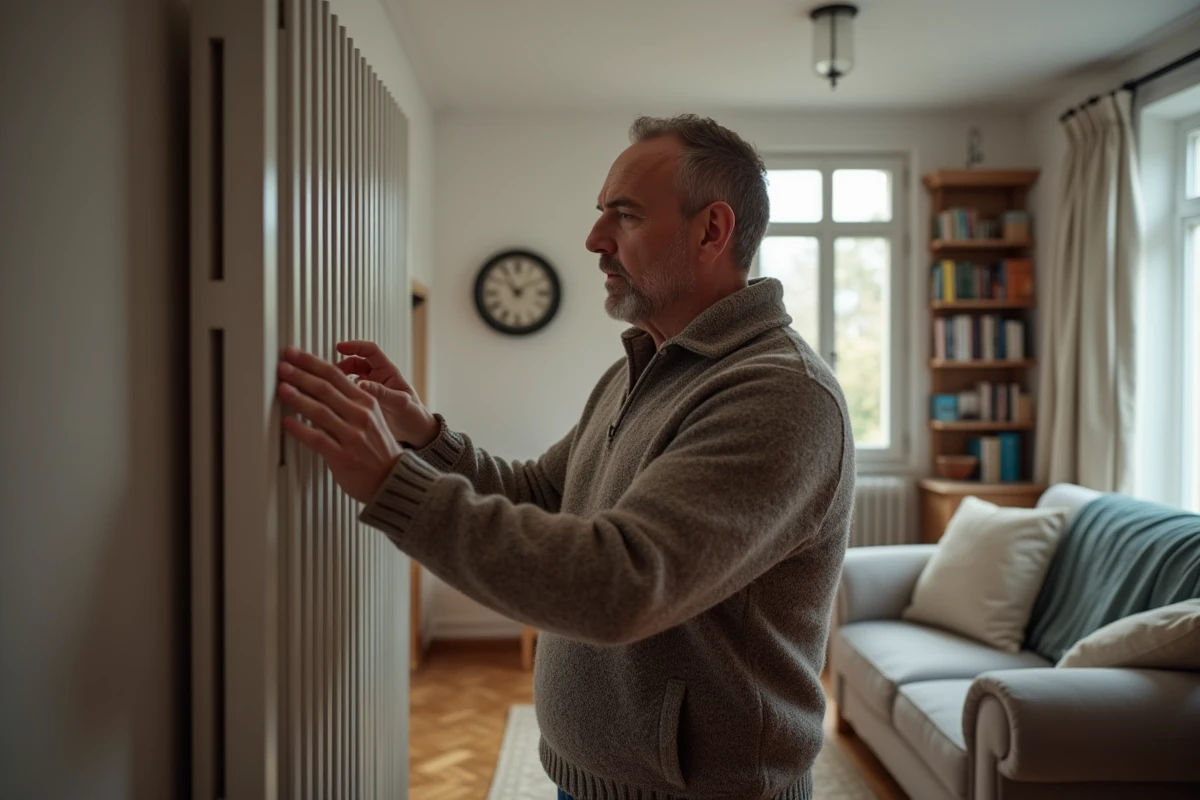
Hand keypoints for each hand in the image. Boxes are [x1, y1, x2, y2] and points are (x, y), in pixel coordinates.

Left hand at [277, 346, 403, 503]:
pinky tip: (288, 422)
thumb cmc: (378, 450)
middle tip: (283, 366)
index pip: (336, 375)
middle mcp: (360, 416)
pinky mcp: (343, 457)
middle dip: (300, 374)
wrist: (393, 480)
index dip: (312, 362)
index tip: (295, 354)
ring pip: (320, 411)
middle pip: (325, 388)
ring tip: (282, 388)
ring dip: (297, 397)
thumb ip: (349, 402)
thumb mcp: (371, 418)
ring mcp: (352, 436)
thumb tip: (320, 387)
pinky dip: (300, 429)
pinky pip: (317, 439)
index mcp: (367, 402)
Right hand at [335, 340, 438, 448]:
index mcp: (388, 372)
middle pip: (354, 362)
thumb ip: (381, 393)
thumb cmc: (414, 415)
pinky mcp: (364, 402)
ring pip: (349, 378)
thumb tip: (359, 384)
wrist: (415, 434)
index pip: (370, 351)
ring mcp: (370, 390)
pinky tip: (335, 401)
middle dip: (341, 365)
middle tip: (330, 375)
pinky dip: (341, 393)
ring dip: (340, 380)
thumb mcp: (400, 403)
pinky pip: (349, 393)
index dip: (355, 346)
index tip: (339, 347)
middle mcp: (377, 378)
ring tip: (331, 389)